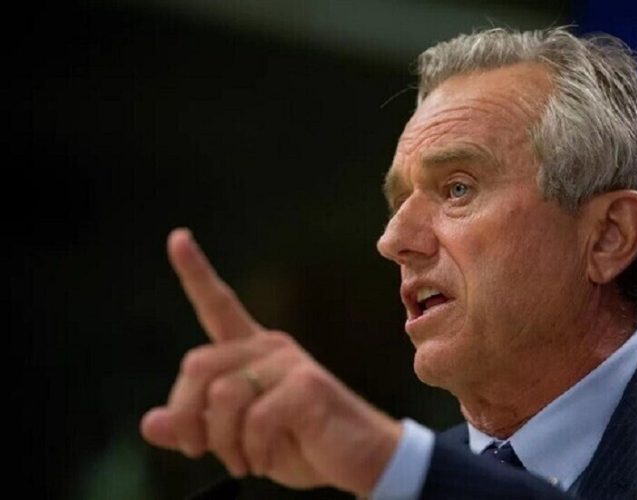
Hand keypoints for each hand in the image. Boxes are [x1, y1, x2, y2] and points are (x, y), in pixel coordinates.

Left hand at [140, 228, 401, 494]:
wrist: (361, 460)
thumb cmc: (301, 444)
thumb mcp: (239, 440)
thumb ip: (199, 428)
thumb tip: (149, 423)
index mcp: (252, 353)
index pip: (218, 306)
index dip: (195, 273)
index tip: (178, 238)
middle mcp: (269, 349)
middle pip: (197, 363)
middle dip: (187, 415)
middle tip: (197, 450)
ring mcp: (289, 363)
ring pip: (222, 396)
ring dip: (224, 442)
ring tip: (245, 460)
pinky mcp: (306, 386)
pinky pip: (254, 419)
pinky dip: (253, 450)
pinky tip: (267, 458)